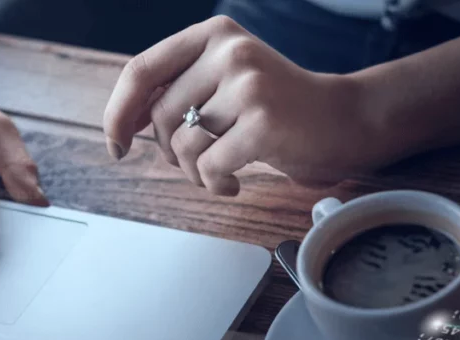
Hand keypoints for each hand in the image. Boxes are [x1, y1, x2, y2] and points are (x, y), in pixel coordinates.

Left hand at [103, 16, 380, 196]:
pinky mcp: (262, 121)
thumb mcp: (226, 83)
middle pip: (160, 117)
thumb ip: (179, 91)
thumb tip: (120, 125)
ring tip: (221, 173)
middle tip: (200, 163)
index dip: (119, 113)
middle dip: (170, 154)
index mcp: (213, 35)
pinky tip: (235, 183)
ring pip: (182, 145)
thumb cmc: (278, 110)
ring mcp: (247, 84)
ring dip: (195, 174)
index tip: (116, 145)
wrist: (343, 121)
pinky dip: (215, 185)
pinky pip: (209, 166)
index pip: (141, 71)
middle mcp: (229, 51)